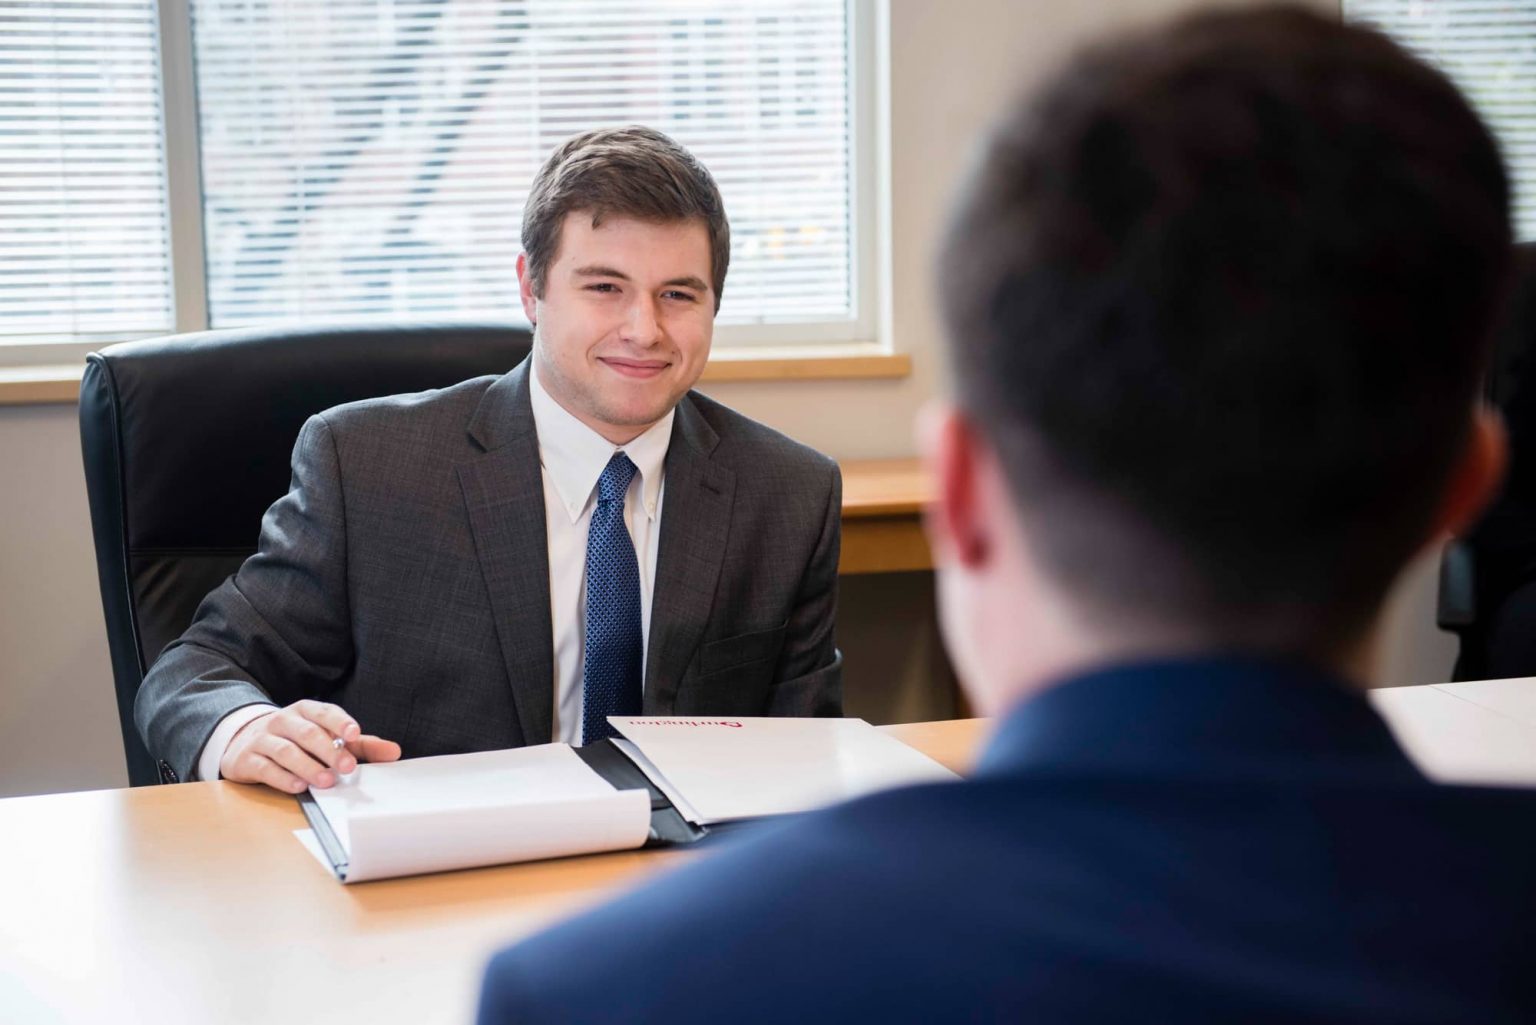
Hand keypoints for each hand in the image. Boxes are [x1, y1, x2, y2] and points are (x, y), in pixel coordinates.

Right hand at [219, 699, 401, 792]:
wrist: (245, 740)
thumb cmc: (297, 740)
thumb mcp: (327, 737)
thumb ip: (361, 745)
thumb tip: (394, 752)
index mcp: (306, 711)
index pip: (325, 712)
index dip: (340, 722)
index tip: (356, 734)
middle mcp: (283, 721)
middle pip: (308, 733)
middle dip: (330, 750)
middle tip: (348, 767)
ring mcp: (263, 739)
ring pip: (286, 751)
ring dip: (308, 766)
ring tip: (326, 781)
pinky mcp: (247, 759)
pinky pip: (265, 768)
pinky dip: (282, 778)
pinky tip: (298, 786)